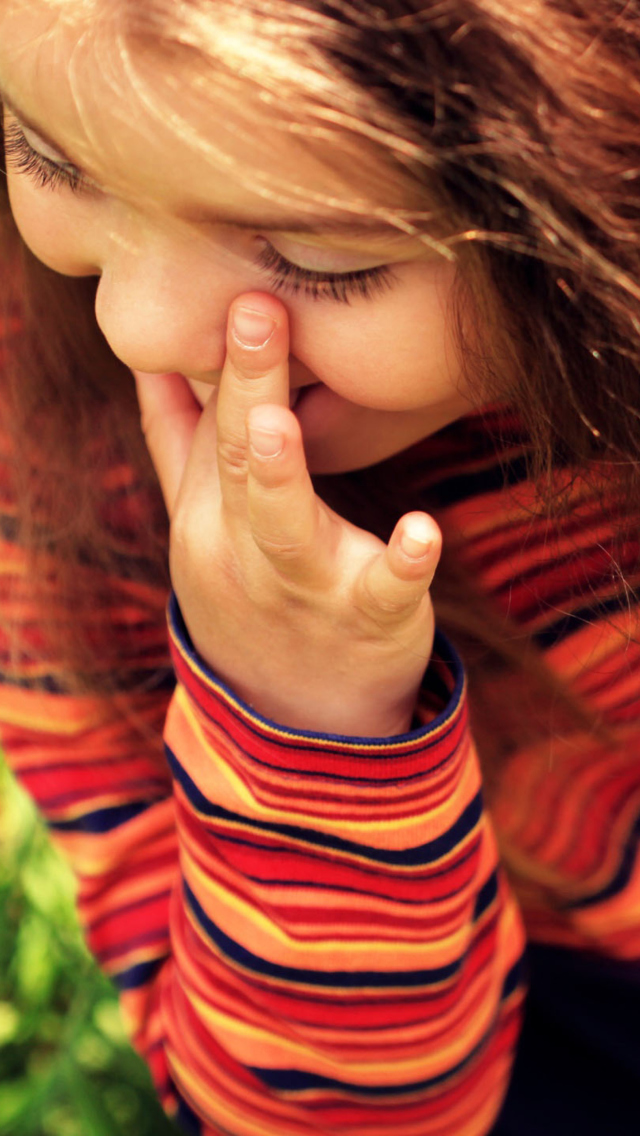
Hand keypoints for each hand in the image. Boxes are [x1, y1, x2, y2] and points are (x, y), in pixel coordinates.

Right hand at [133, 293, 441, 736]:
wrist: (293, 714)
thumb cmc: (252, 591)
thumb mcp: (202, 523)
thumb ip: (178, 442)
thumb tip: (150, 362)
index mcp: (208, 516)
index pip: (213, 428)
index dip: (225, 362)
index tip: (237, 285)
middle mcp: (245, 548)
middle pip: (240, 460)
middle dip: (246, 385)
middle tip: (255, 308)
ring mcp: (305, 587)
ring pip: (285, 526)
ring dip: (281, 474)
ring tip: (276, 421)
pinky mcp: (369, 619)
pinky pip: (384, 592)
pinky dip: (402, 564)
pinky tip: (422, 531)